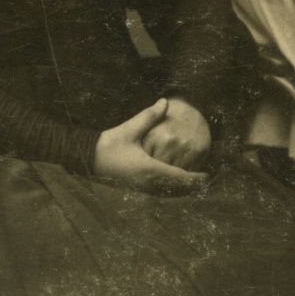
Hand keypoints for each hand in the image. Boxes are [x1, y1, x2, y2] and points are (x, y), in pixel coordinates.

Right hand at [93, 99, 208, 191]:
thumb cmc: (108, 144)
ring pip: (168, 194)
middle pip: (177, 191)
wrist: (87, 159)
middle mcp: (148, 183)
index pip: (180, 178)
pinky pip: (159, 193)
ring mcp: (141, 188)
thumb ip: (149, 116)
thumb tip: (164, 101)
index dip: (196, 179)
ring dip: (182, 190)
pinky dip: (170, 190)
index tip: (208, 176)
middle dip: (192, 187)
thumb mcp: (130, 128)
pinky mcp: (136, 188)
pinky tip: (173, 183)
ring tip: (193, 183)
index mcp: (150, 170)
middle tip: (205, 180)